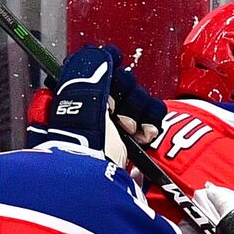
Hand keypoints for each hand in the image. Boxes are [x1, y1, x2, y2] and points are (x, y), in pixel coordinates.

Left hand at [27, 46, 165, 152]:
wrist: (102, 180)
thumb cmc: (86, 145)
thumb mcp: (84, 100)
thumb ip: (92, 72)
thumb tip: (103, 52)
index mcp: (79, 97)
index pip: (103, 70)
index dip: (111, 74)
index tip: (113, 84)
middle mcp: (98, 109)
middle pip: (126, 84)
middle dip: (127, 98)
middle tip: (117, 114)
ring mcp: (119, 125)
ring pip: (142, 99)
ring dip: (139, 113)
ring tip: (130, 131)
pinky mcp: (138, 139)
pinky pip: (154, 116)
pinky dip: (152, 124)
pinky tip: (143, 136)